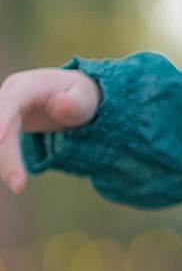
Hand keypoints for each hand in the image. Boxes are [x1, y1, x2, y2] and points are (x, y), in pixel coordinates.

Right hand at [0, 68, 101, 192]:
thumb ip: (75, 103)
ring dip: (4, 161)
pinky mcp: (5, 120)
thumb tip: (62, 101)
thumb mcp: (85, 99)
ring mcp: (6, 105)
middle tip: (18, 184)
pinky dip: (5, 158)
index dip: (1, 119)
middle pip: (1, 124)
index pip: (11, 101)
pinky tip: (12, 176)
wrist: (74, 94)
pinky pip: (1, 142)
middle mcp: (12, 91)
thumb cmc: (82, 97)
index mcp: (31, 84)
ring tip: (18, 186)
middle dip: (6, 154)